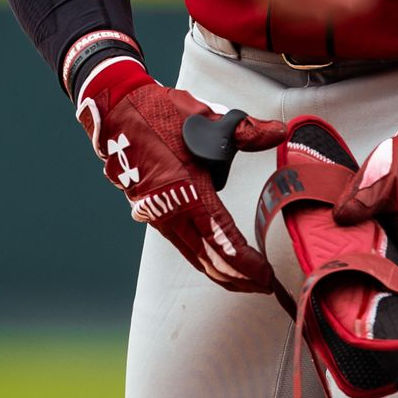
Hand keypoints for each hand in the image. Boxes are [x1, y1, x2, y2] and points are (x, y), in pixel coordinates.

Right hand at [71, 49, 288, 292]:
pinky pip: (184, 245)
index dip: (248, 265)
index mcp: (187, 192)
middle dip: (239, 278)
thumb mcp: (208, 118)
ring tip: (247, 280)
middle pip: (210, 260)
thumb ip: (247, 130)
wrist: (117, 111)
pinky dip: (205, 257)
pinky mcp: (153, 213)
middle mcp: (170, 212)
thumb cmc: (160, 113)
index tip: (267, 276)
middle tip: (265, 286)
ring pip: (195, 257)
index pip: (224, 242)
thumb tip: (280, 131)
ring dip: (222, 272)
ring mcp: (158, 216)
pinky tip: (218, 258)